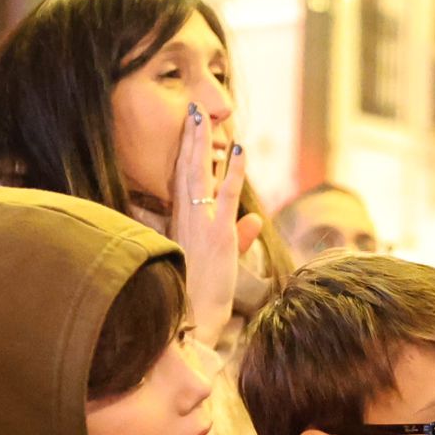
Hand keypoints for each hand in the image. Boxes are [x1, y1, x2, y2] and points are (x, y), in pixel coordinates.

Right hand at [168, 103, 262, 347]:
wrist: (191, 323)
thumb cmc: (201, 298)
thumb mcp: (222, 264)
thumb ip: (238, 238)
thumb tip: (255, 221)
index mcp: (180, 227)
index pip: (181, 182)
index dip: (185, 154)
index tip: (189, 130)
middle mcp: (185, 222)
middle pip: (185, 170)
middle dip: (189, 139)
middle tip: (192, 111)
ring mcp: (200, 226)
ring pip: (199, 176)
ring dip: (203, 144)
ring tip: (206, 117)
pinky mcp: (217, 235)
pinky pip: (225, 194)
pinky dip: (233, 170)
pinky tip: (238, 148)